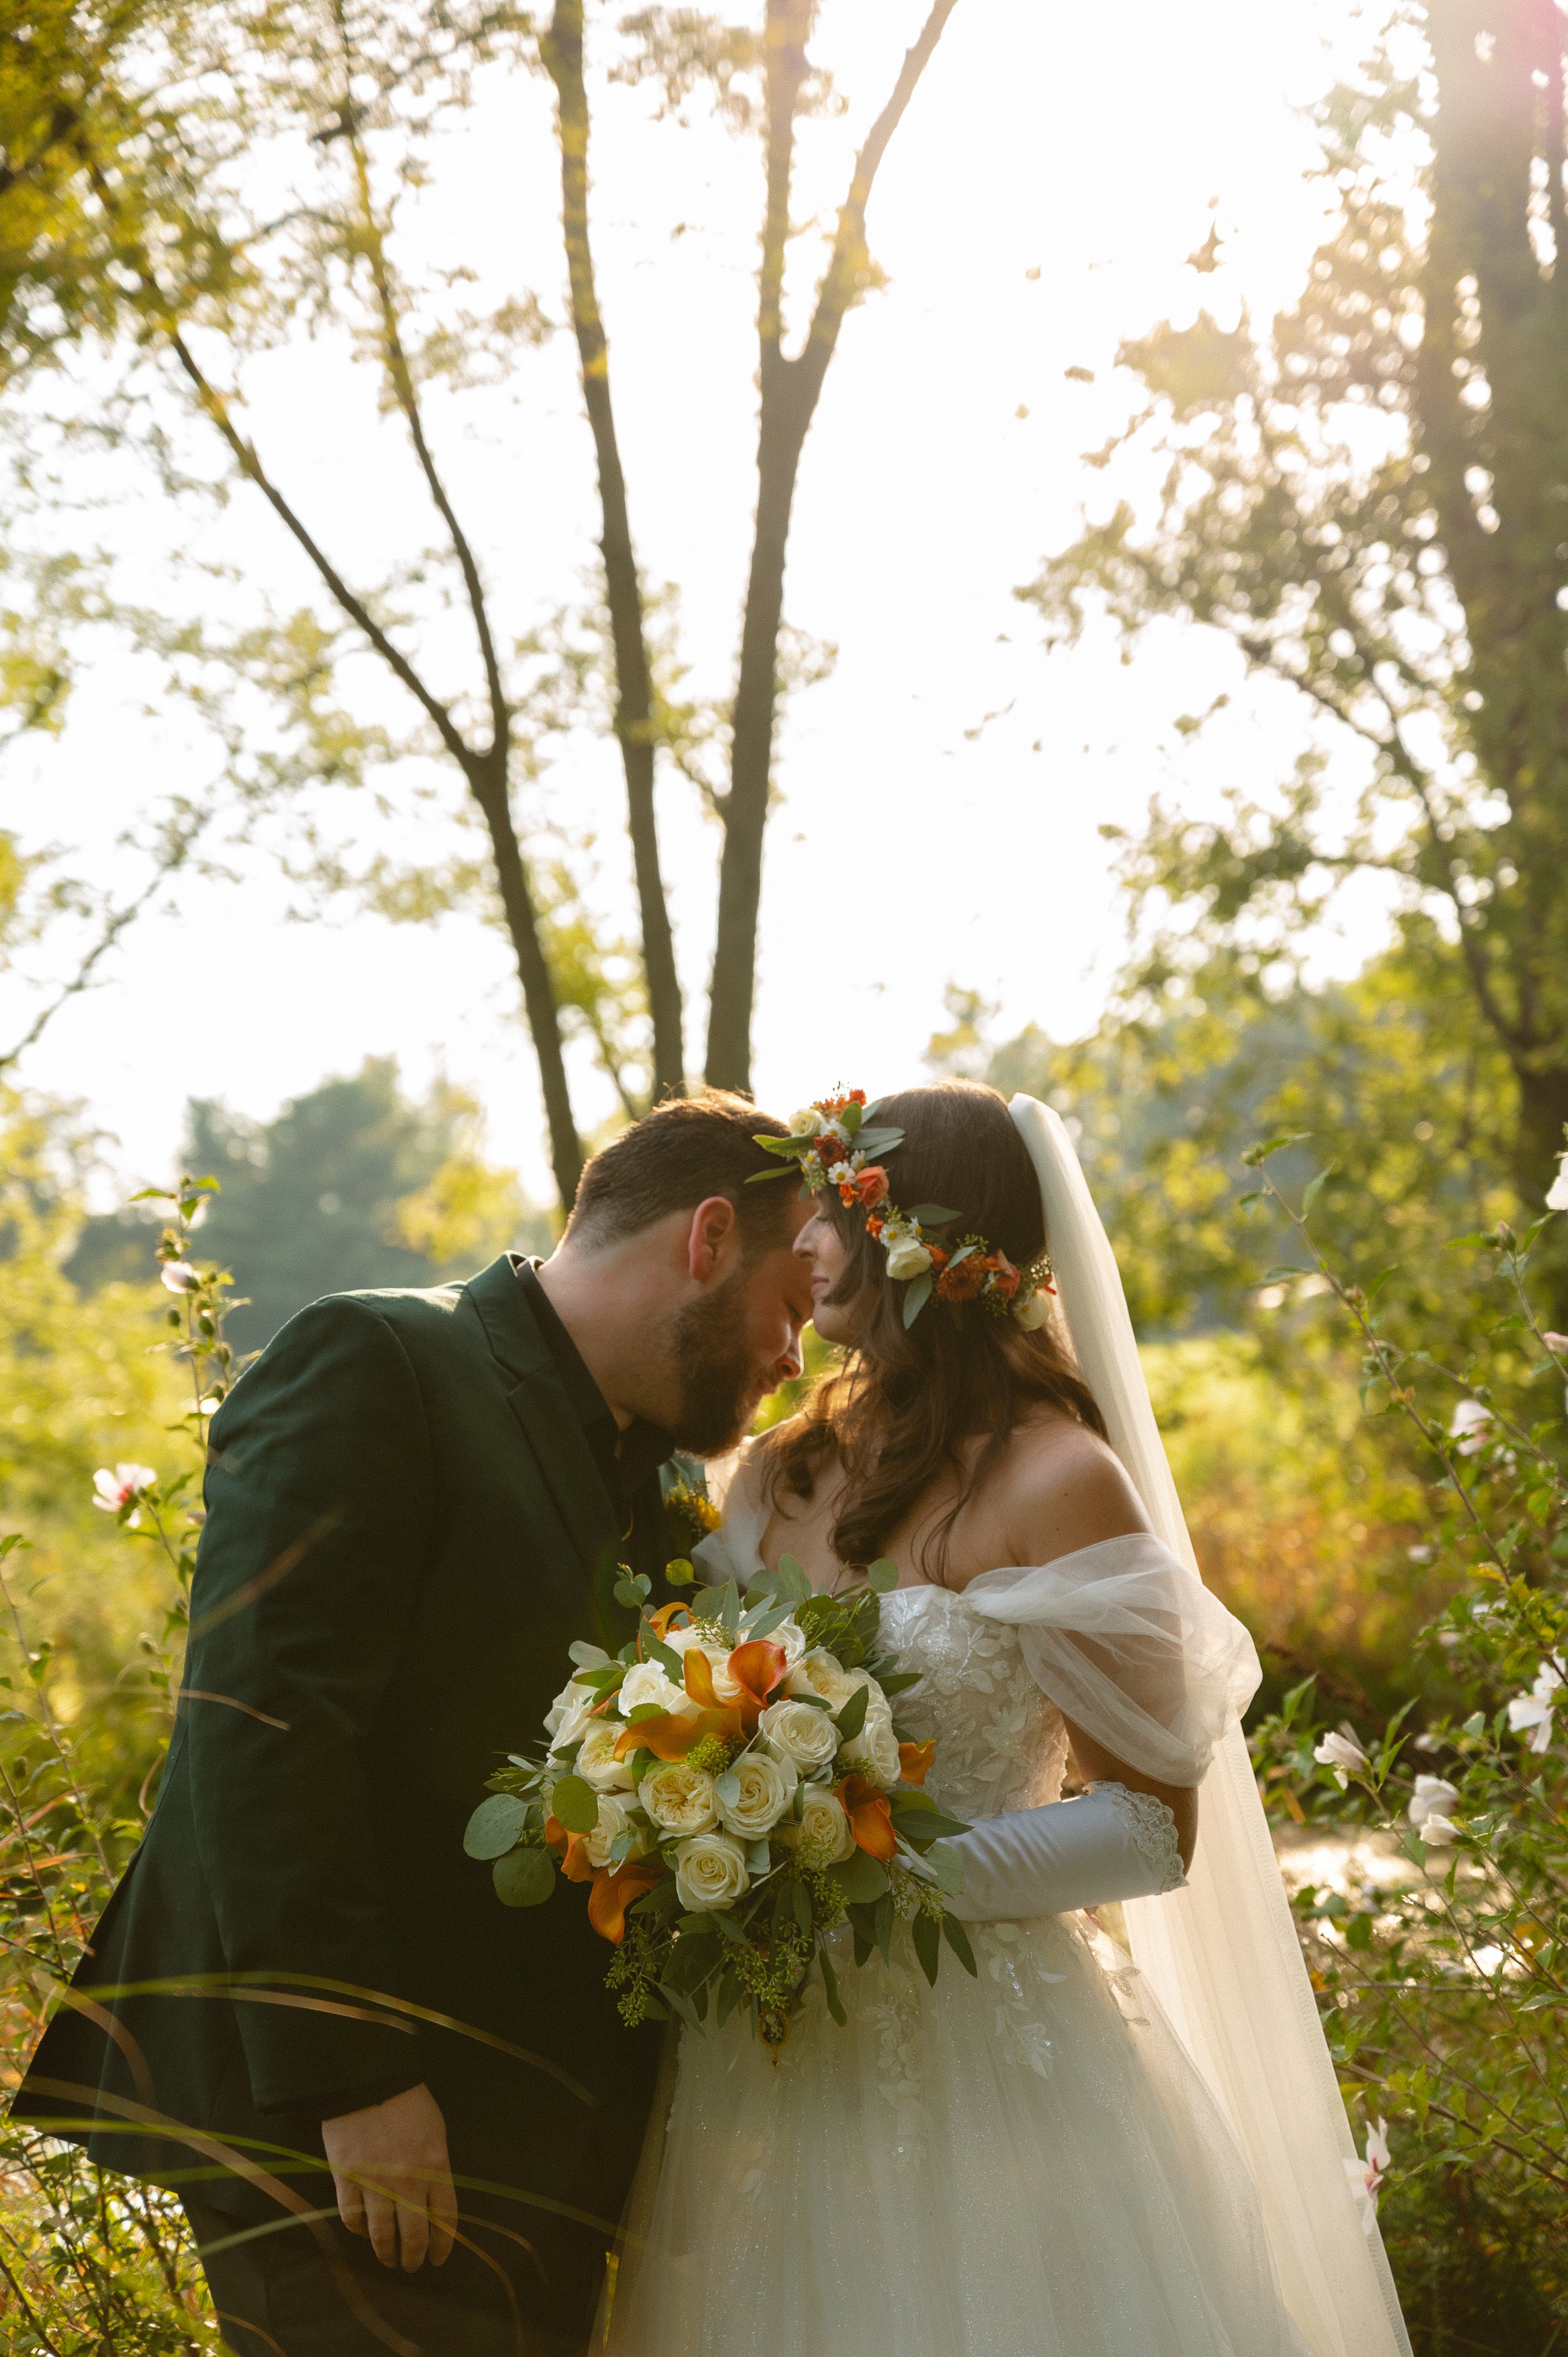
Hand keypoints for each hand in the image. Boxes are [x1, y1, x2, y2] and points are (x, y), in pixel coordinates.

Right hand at [321, 2082, 457, 2271]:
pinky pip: (352, 2218)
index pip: (445, 2220)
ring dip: (386, 2254)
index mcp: (435, 2166)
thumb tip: (434, 2202)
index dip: (443, 2246)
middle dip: (414, 2258)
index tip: (438, 2258)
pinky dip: (358, 2231)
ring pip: (381, 2235)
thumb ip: (436, 2168)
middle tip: (411, 2265)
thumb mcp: (435, 2132)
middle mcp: (407, 2180)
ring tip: (388, 2259)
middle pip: (414, 2237)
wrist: (367, 2078)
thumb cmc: (406, 2101)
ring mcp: (375, 2182)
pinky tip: (362, 2232)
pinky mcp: (347, 2179)